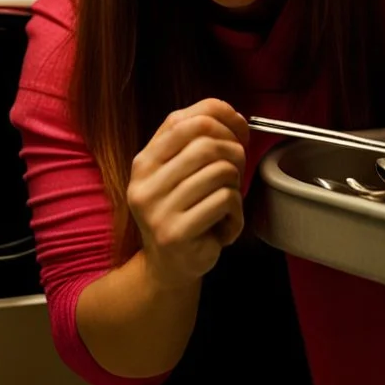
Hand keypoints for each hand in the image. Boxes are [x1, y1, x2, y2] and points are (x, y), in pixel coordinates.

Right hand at [127, 98, 248, 288]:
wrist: (169, 267)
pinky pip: (225, 200)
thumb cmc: (185, 213)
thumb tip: (235, 120)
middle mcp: (144, 183)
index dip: (220, 117)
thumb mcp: (180, 175)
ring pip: (219, 171)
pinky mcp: (175, 232)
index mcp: (145, 162)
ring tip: (228, 200)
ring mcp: (157, 209)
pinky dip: (237, 211)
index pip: (183, 120)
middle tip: (237, 172)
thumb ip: (196, 144)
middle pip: (205, 143)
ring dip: (236, 184)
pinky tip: (226, 223)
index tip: (240, 130)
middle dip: (234, 152)